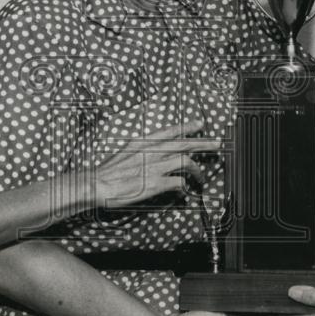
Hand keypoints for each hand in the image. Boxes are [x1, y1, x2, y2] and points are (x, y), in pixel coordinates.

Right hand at [86, 120, 220, 209]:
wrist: (98, 184)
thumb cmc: (108, 171)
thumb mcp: (125, 152)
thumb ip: (142, 152)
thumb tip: (155, 156)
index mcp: (144, 142)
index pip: (171, 130)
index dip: (187, 126)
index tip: (200, 124)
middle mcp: (152, 151)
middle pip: (185, 144)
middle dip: (204, 143)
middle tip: (217, 144)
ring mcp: (155, 167)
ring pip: (186, 162)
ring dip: (197, 171)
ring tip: (201, 178)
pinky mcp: (156, 184)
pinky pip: (179, 183)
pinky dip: (184, 187)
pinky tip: (184, 191)